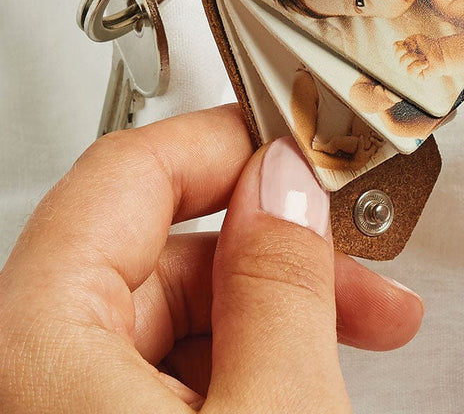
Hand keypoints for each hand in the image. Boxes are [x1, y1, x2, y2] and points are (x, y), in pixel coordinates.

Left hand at [0, 106, 422, 412]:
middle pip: (158, 250)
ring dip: (272, 316)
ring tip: (359, 333)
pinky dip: (243, 368)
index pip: (128, 172)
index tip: (301, 149)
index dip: (230, 147)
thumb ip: (280, 285)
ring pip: (170, 317)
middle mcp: (23, 375)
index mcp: (30, 347)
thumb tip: (286, 185)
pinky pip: (165, 376)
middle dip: (275, 254)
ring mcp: (52, 406)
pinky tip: (302, 380)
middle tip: (359, 270)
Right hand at [394, 34, 446, 77]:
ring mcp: (409, 70)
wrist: (442, 54)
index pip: (395, 47)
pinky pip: (409, 71)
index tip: (414, 45)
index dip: (404, 43)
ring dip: (414, 57)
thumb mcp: (416, 39)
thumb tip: (406, 53)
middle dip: (408, 49)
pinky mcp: (415, 77)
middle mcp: (403, 62)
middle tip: (418, 51)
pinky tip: (426, 63)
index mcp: (402, 52)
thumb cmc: (429, 46)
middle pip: (397, 54)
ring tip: (423, 57)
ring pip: (402, 62)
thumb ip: (407, 42)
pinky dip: (419, 65)